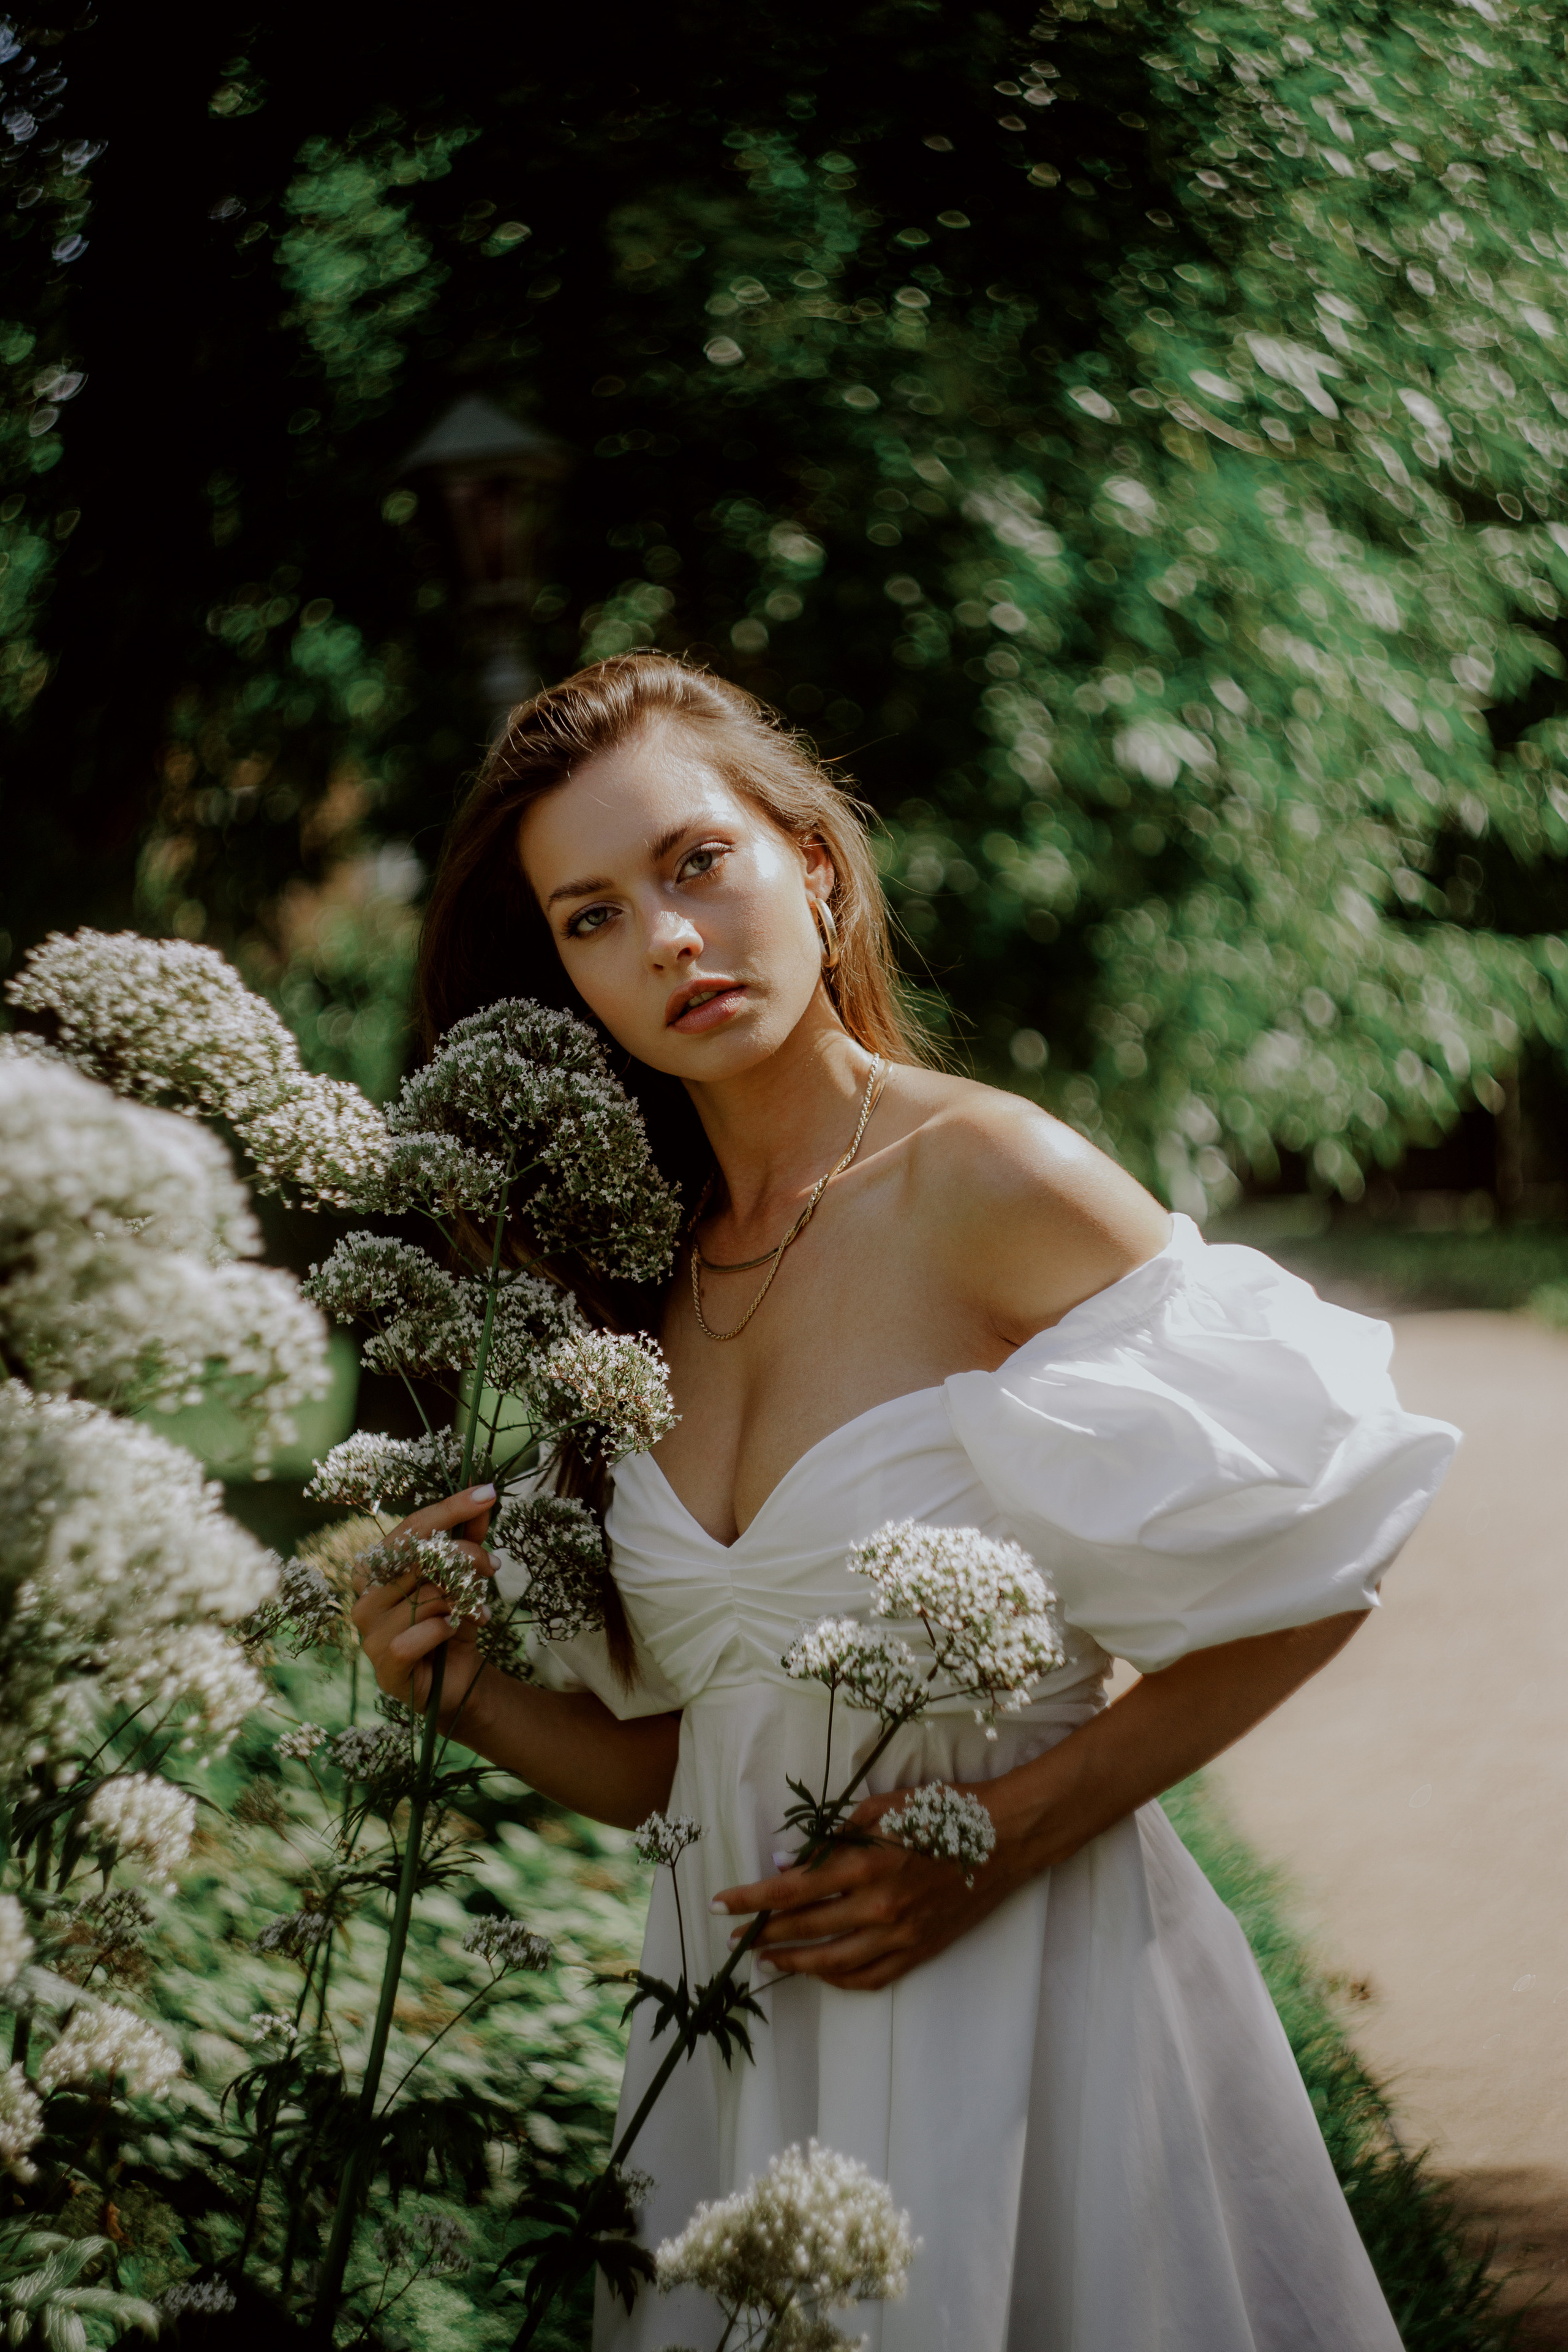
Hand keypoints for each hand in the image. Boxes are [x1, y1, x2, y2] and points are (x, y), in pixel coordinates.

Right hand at [350, 1484, 496, 1727]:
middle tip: (493, 1565)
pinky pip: (417, 1635)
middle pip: (420, 1559)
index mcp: (376, 1568)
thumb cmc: (452, 1620)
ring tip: (476, 1610)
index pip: (411, 1528)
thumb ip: (470, 1538)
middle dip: (466, 1556)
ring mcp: (369, 1632)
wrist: (456, 1678)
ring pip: (425, 1596)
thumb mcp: (465, 1576)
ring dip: (462, 1599)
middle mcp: (365, 1596)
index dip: (450, 1509)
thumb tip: (484, 1497)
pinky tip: (455, 1632)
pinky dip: (445, 1629)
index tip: (486, 1493)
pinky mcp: (383, 1664)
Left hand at [711, 1784, 1022, 1993]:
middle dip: (763, 1934)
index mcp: (868, 1865)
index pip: (792, 1889)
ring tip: (767, 1961)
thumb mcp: (886, 1806)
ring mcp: (901, 1935)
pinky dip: (839, 1980)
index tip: (721, 1903)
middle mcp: (880, 1907)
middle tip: (735, 1936)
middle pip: (806, 1930)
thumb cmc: (945, 1810)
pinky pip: (871, 1978)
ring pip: (833, 1963)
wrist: (1006, 1837)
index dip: (752, 1899)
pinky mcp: (921, 1951)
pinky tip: (820, 1973)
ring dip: (793, 1964)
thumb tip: (792, 1860)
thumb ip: (836, 1833)